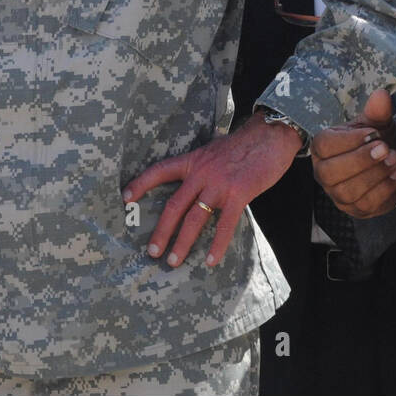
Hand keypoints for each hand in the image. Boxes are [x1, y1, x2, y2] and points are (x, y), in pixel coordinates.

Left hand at [123, 113, 302, 268]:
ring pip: (194, 218)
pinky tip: (210, 260)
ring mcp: (219, 184)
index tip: (125, 198)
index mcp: (194, 160)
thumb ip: (203, 167)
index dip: (141, 184)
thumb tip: (195, 185)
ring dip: (182, 242)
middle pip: (174, 205)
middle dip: (161, 231)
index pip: (160, 171)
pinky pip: (224, 225)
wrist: (271, 135)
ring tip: (173, 261)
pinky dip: (217, 245)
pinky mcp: (239, 194)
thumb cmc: (245, 144)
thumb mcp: (215, 150)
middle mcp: (202, 172)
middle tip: (152, 252)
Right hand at [312, 89, 395, 217]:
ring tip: (395, 161)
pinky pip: (366, 205)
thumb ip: (377, 111)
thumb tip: (382, 95)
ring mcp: (338, 194)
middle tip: (386, 148)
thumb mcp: (377, 122)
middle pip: (331, 172)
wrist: (392, 159)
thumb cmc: (378, 138)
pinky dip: (384, 190)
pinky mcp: (356, 210)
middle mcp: (324, 172)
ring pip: (348, 191)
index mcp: (322, 147)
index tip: (373, 133)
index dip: (349, 140)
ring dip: (374, 176)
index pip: (324, 145)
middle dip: (361, 161)